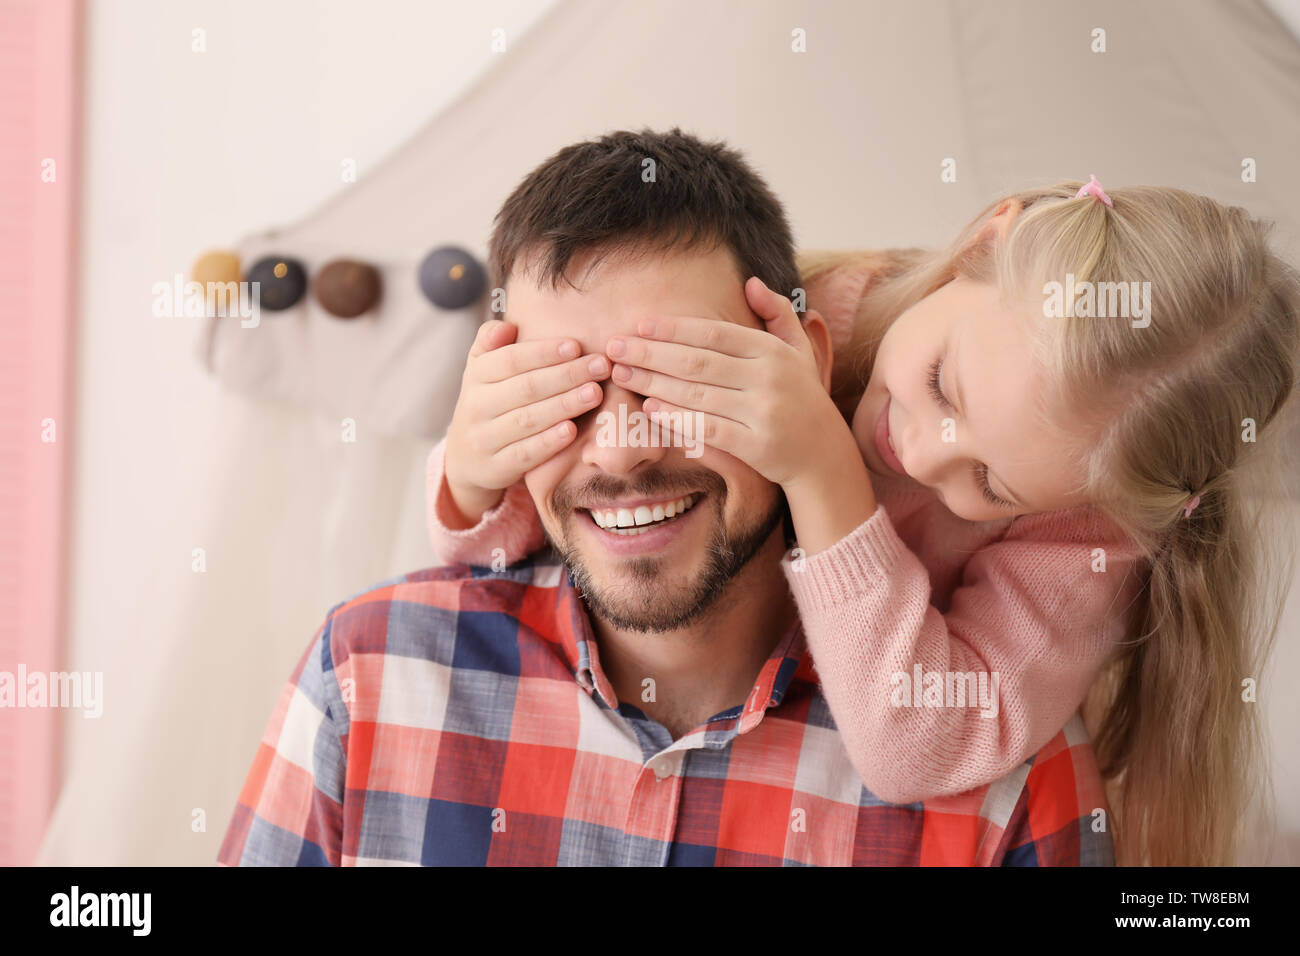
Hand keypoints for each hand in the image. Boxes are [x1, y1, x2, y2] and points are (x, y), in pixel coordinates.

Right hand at [444, 320, 609, 522]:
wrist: (466, 458)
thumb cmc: (488, 402)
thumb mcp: (482, 370)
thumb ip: (491, 343)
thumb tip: (507, 326)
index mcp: (476, 376)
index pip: (510, 360)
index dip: (543, 352)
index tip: (576, 346)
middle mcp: (476, 406)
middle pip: (525, 387)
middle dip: (566, 375)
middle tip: (600, 366)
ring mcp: (484, 438)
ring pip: (527, 419)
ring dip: (564, 405)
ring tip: (594, 393)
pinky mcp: (496, 467)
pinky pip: (524, 453)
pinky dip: (548, 442)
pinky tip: (572, 430)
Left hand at [603, 277, 844, 487]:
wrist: (823, 455)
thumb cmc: (802, 397)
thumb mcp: (798, 350)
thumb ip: (777, 314)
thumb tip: (750, 283)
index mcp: (773, 351)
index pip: (714, 334)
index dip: (674, 329)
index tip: (639, 325)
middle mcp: (768, 378)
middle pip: (698, 362)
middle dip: (650, 354)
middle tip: (614, 348)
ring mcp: (762, 413)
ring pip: (696, 394)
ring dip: (653, 383)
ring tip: (621, 374)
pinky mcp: (755, 446)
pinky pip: (706, 428)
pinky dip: (676, 417)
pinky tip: (650, 407)